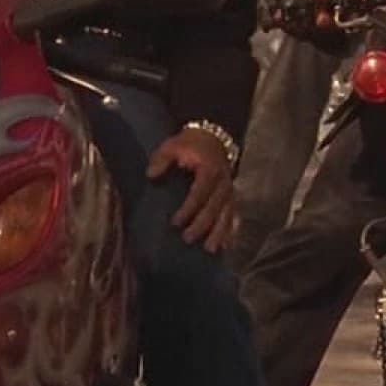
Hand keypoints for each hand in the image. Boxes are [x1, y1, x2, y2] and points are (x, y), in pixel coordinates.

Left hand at [147, 129, 237, 253]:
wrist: (214, 137)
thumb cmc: (190, 144)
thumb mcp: (172, 145)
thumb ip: (161, 159)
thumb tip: (150, 175)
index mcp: (209, 170)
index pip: (199, 193)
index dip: (188, 209)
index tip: (175, 222)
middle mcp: (223, 182)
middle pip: (214, 207)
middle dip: (201, 225)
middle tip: (187, 239)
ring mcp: (230, 190)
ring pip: (227, 214)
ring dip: (219, 233)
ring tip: (210, 249)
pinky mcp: (232, 196)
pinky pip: (234, 215)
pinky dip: (232, 230)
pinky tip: (228, 245)